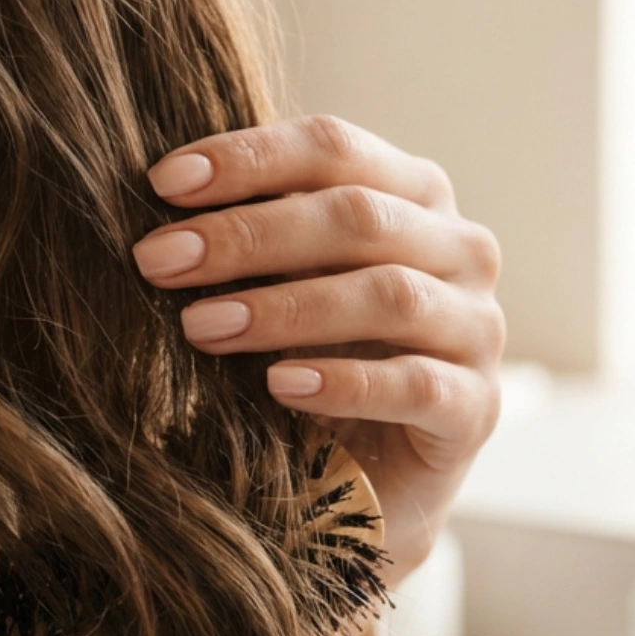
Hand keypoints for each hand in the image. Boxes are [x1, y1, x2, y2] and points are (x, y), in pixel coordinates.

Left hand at [136, 115, 504, 582]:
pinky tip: (279, 385)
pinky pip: (416, 385)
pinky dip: (343, 382)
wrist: (367, 487)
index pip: (334, 149)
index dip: (248, 159)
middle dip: (247, 235)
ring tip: (201, 326)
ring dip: (284, 307)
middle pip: (358, 217)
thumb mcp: (277, 286)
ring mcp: (478, 328)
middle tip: (159, 261)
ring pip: (389, 295)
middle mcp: (461, 248)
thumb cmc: (310, 362)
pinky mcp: (477, 408)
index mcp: (413, 194)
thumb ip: (248, 238)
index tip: (162, 184)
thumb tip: (156, 206)